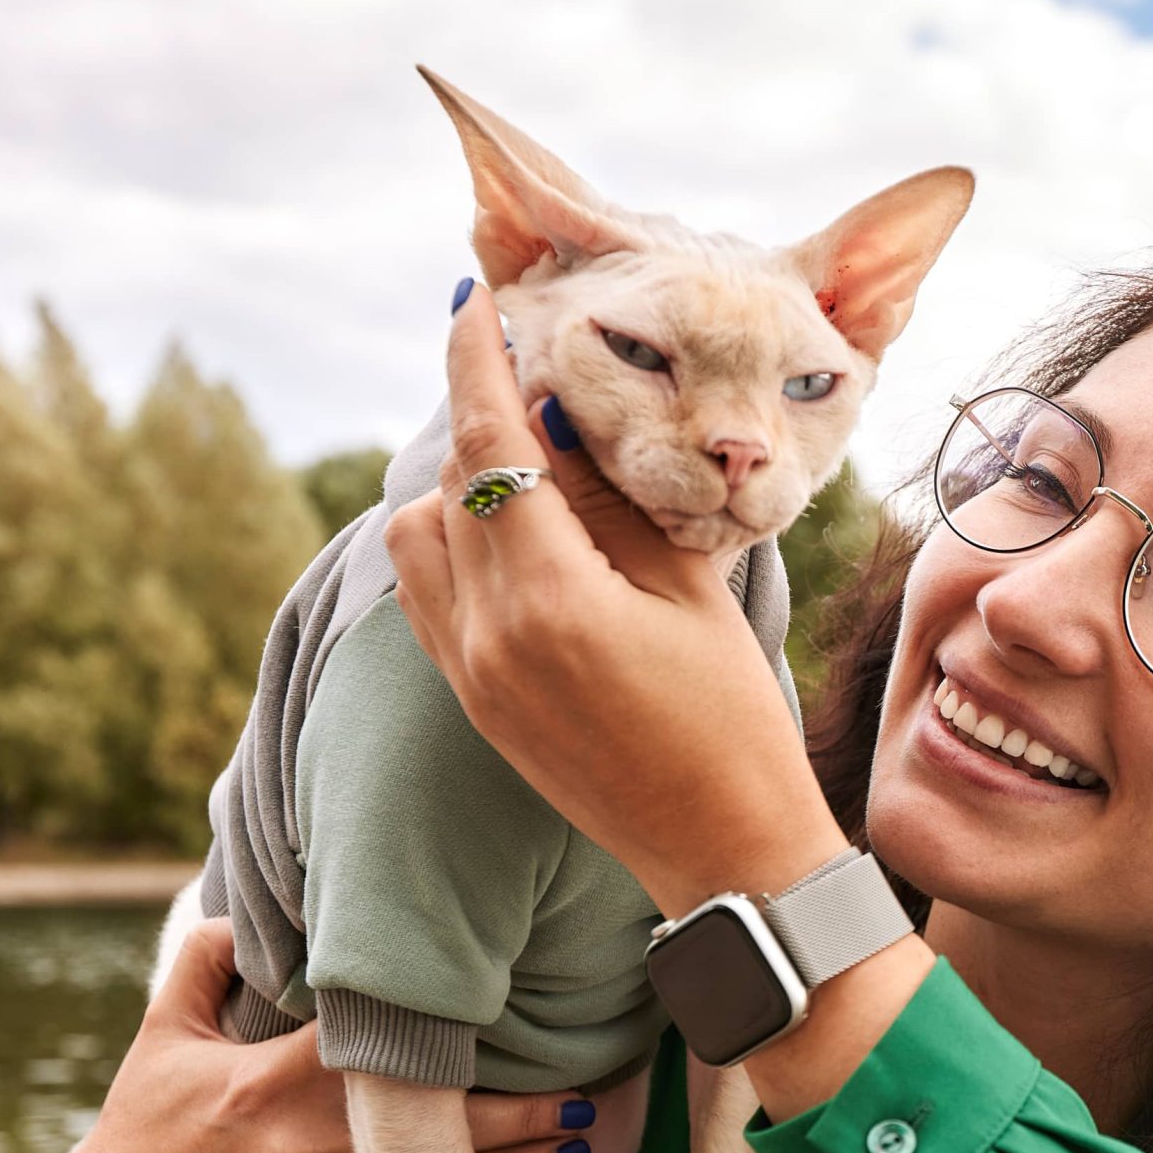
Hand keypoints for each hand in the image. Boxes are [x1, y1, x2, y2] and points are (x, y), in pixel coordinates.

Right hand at [22, 917, 626, 1152]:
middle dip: (524, 1115)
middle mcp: (306, 1148)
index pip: (382, 1049)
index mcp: (273, 1081)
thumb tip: (243, 911)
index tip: (516, 1019)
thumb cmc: (139, 1132)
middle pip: (440, 1129)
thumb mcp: (161, 1037)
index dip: (454, 1035)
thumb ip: (204, 964)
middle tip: (585, 1096)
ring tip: (579, 1149)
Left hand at [384, 278, 848, 915]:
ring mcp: (471, 677)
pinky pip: (430, 597)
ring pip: (418, 542)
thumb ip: (612, 500)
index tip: (473, 302)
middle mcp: (487, 637)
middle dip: (483, 422)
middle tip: (544, 385)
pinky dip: (457, 548)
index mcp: (548, 601)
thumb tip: (558, 422)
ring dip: (460, 490)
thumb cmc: (734, 720)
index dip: (477, 363)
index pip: (488, 448)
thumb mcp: (688, 588)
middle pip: (446, 486)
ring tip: (536, 475)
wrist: (725, 851)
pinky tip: (522, 540)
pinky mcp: (475, 705)